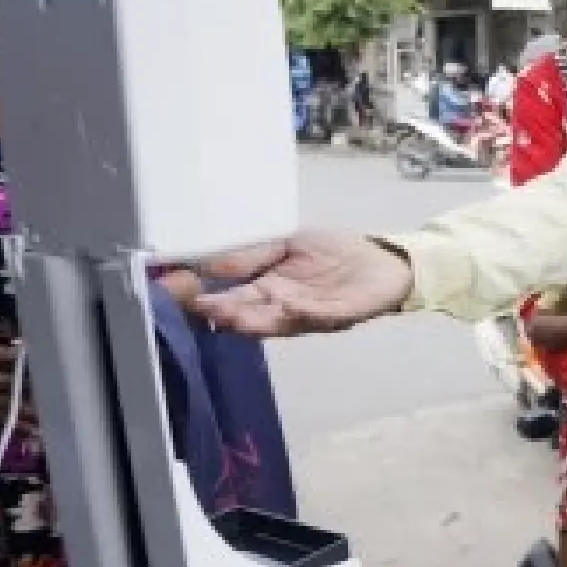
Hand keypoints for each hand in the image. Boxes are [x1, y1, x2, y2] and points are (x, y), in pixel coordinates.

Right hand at [191, 230, 413, 337]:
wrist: (381, 261)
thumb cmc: (334, 252)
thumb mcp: (288, 243)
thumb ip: (253, 254)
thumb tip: (211, 262)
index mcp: (267, 289)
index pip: (232, 298)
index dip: (208, 299)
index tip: (184, 294)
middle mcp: (282, 307)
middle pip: (249, 316)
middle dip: (227, 313)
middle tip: (206, 309)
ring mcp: (308, 315)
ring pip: (277, 323)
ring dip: (256, 320)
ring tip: (234, 314)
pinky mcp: (338, 316)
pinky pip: (317, 317)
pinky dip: (303, 313)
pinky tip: (288, 305)